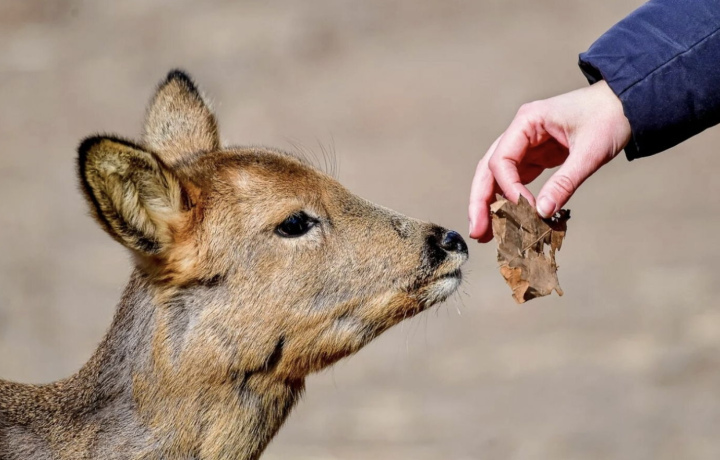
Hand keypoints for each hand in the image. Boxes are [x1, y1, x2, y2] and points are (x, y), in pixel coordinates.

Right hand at [468, 80, 631, 241]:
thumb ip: (564, 182)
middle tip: (478, 231)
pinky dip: (510, 201)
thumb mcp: (590, 151)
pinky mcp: (535, 156)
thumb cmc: (610, 118)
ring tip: (486, 234)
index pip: (501, 159)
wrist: (628, 104)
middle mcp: (520, 132)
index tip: (523, 211)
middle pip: (488, 169)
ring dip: (491, 204)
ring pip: (497, 177)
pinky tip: (507, 221)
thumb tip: (541, 213)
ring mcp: (526, 145)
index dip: (508, 188)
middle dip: (481, 201)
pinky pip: (515, 180)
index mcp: (527, 121)